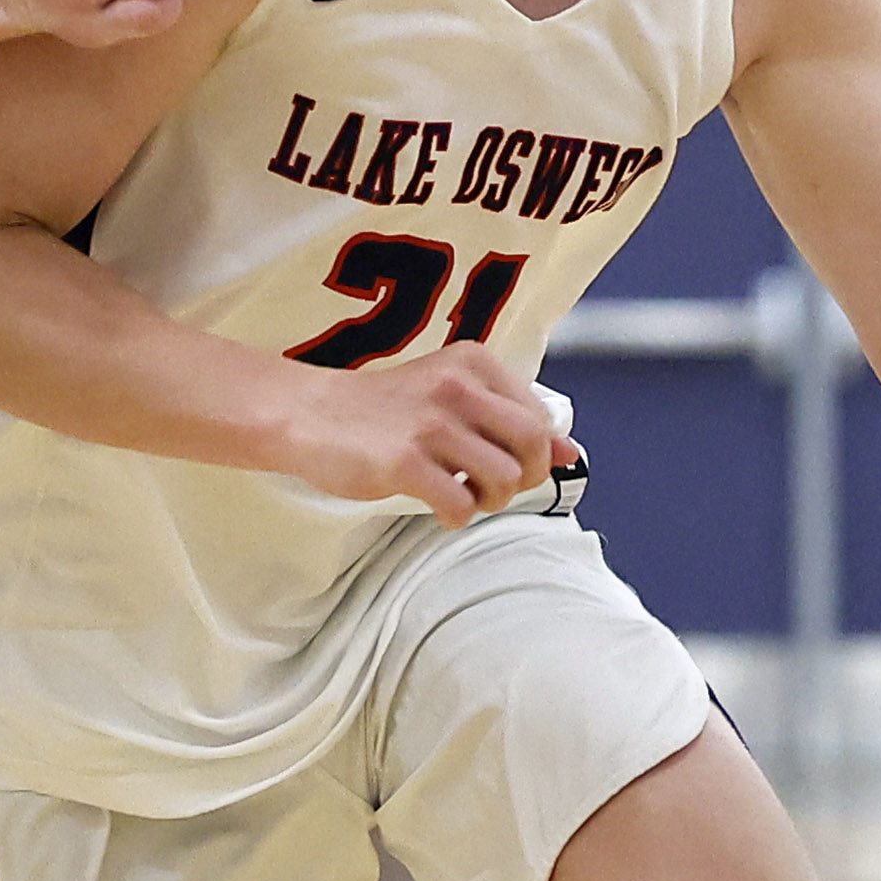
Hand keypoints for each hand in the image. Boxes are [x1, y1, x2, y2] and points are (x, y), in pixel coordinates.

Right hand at [278, 343, 563, 526]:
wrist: (310, 414)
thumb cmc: (386, 411)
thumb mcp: (452, 398)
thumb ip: (508, 420)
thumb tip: (569, 451)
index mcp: (473, 363)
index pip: (539, 417)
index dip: (532, 453)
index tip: (501, 462)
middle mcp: (457, 387)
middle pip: (533, 446)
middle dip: (524, 478)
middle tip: (492, 487)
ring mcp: (430, 424)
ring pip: (504, 478)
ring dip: (490, 500)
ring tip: (462, 495)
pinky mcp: (404, 461)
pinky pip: (460, 504)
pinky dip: (457, 517)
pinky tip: (439, 508)